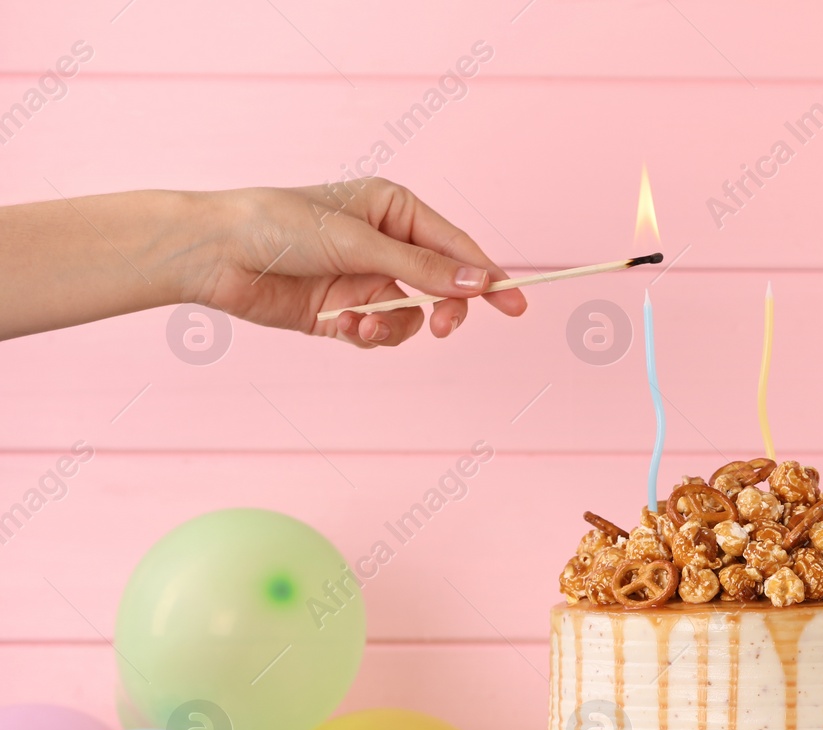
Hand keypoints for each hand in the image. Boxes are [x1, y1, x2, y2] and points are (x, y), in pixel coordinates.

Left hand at [193, 180, 526, 346]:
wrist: (214, 254)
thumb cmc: (280, 226)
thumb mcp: (360, 243)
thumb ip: (423, 268)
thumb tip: (480, 283)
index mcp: (395, 209)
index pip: (456, 245)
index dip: (487, 275)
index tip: (516, 304)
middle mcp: (385, 244)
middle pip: (443, 286)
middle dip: (444, 309)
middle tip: (445, 328)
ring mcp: (365, 280)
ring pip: (412, 316)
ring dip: (395, 327)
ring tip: (366, 326)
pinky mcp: (342, 313)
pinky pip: (379, 332)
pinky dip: (369, 335)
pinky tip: (345, 327)